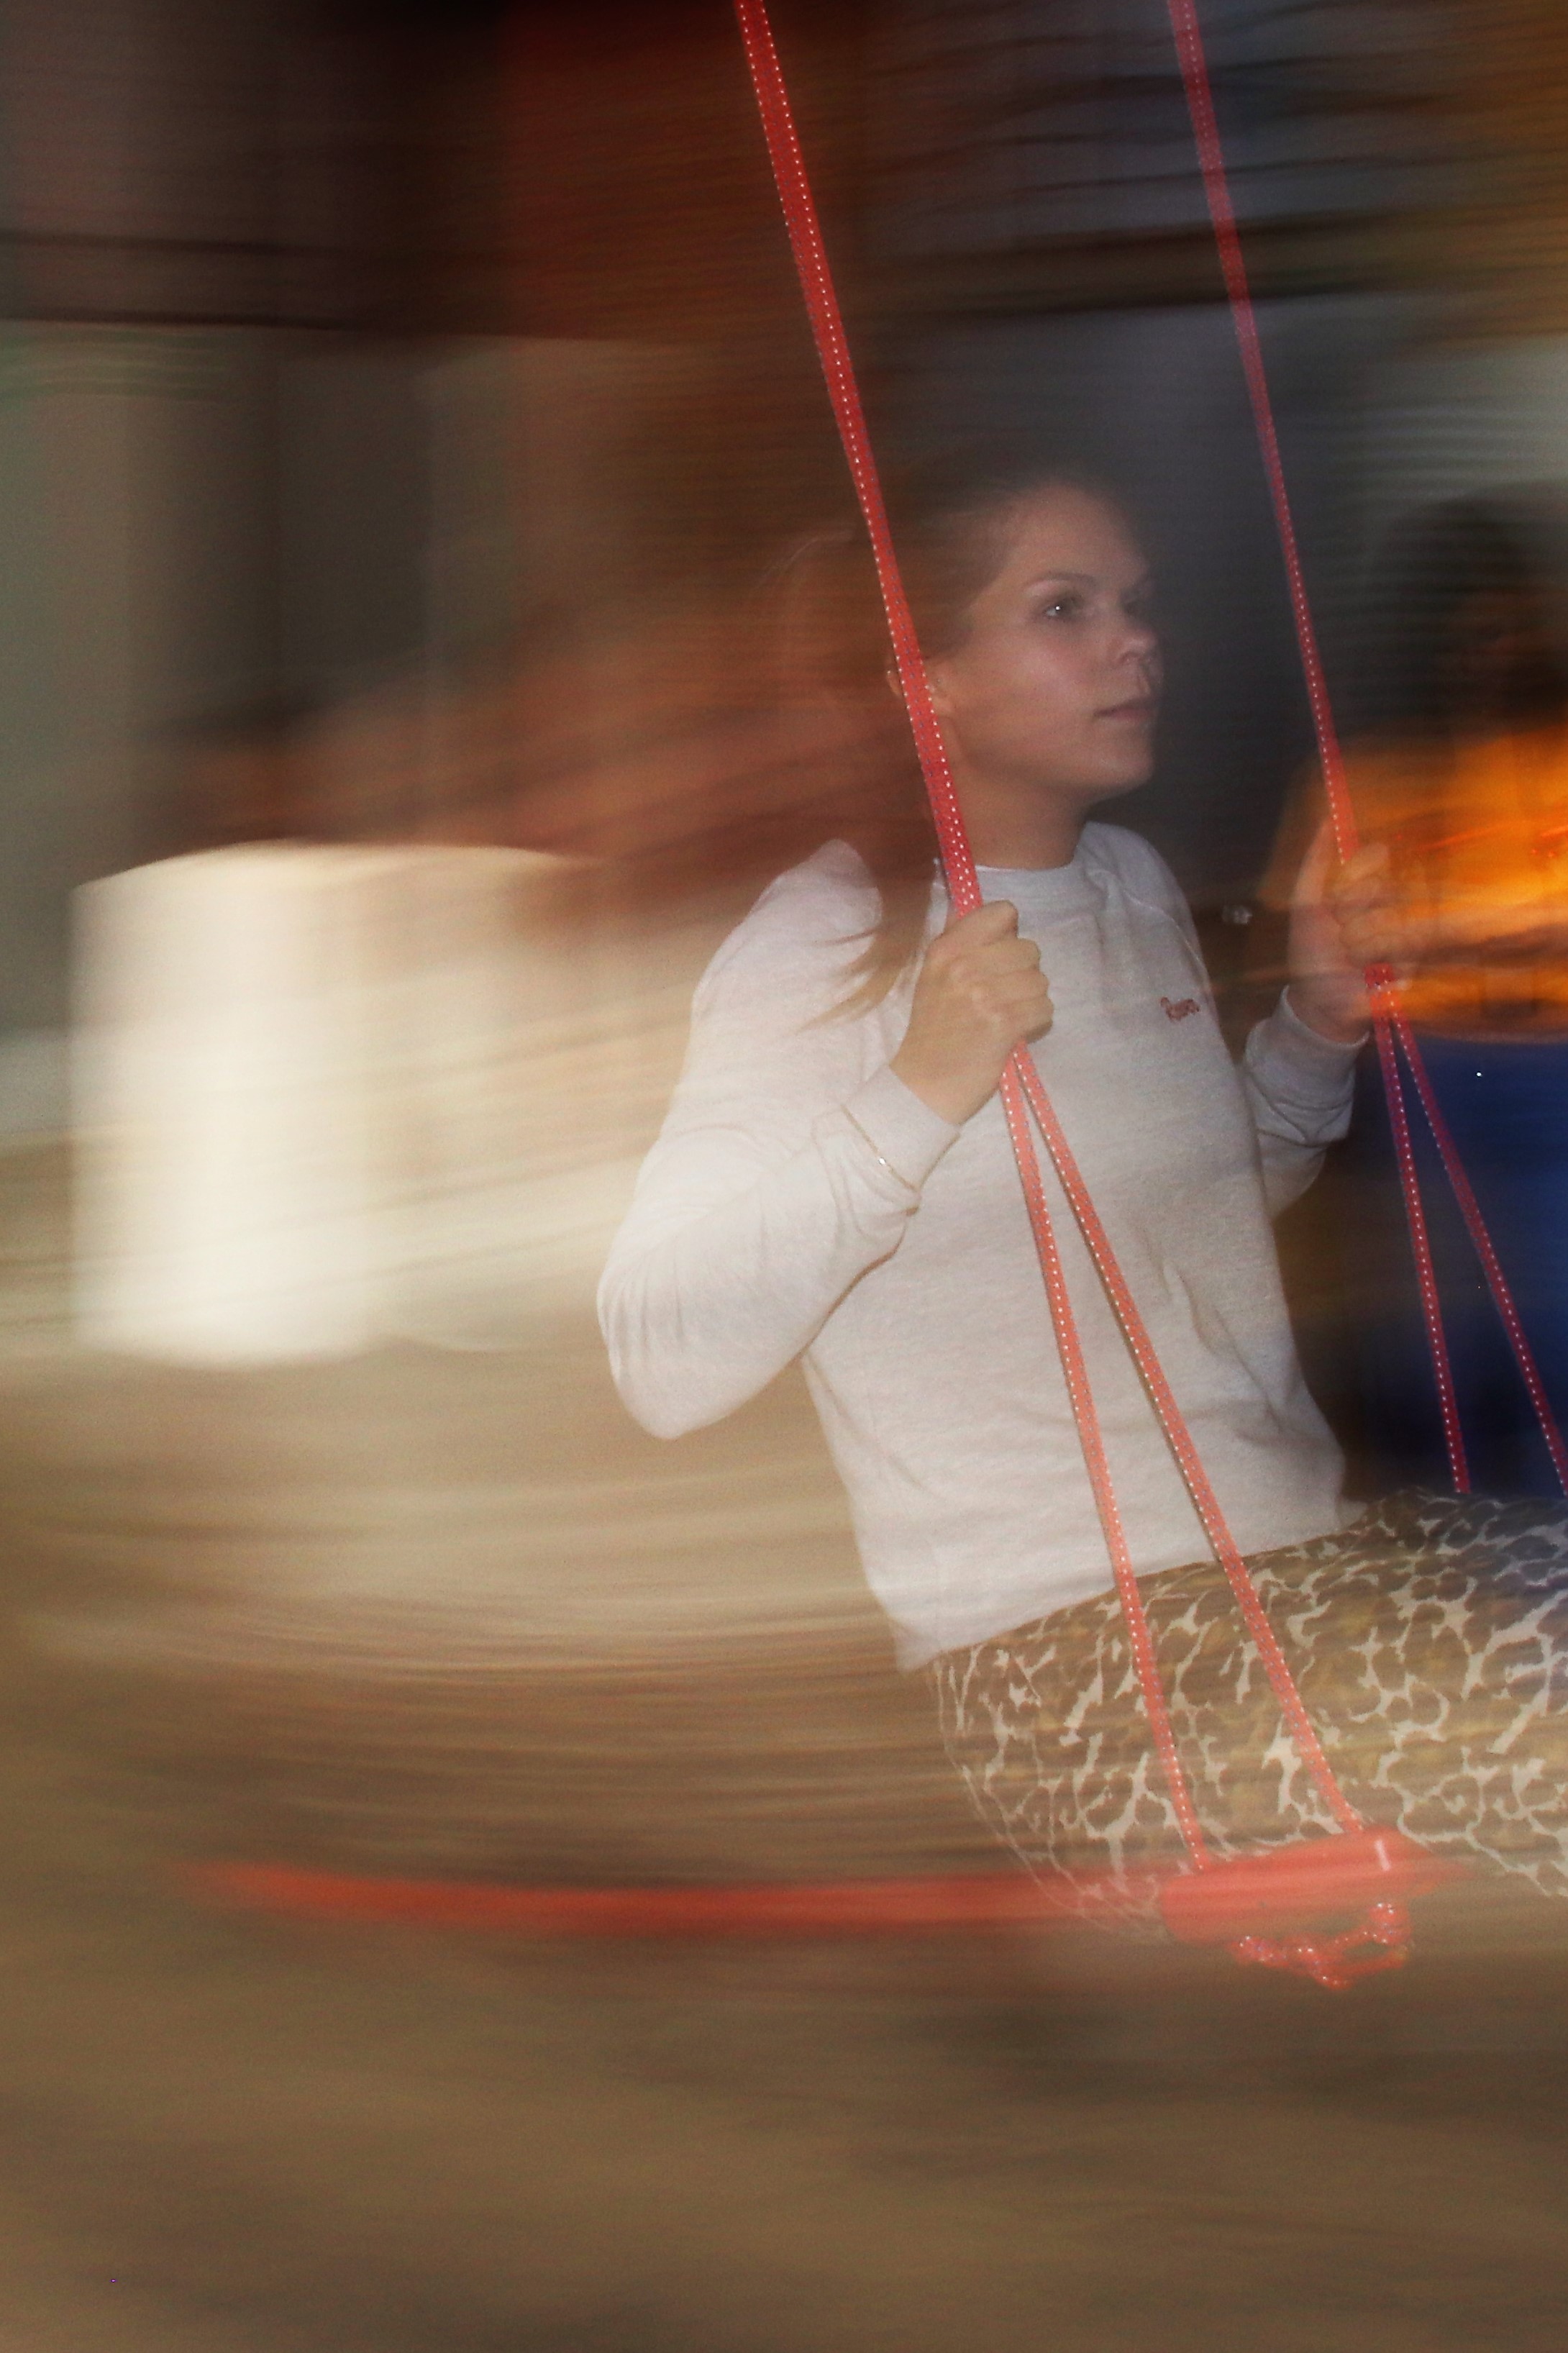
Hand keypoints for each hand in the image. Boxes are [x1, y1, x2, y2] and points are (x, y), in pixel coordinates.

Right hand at [890, 900, 1052, 1124]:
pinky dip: (1035, 1023)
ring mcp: (984, 995)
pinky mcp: (1004, 1023)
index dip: (1009, 934)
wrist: (925, 1084)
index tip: (998, 956)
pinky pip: (1044, 1008)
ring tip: (1008, 1015)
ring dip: (1031, 1001)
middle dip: (1023, 974)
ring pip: (1040, 980)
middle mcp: (963, 966)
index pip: (1003, 912)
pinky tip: (1015, 1032)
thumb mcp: (933, 975)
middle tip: (1003, 995)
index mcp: (946, 949)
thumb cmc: (934, 1030)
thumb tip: (988, 909)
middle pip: (1029, 949)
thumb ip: (958, 938)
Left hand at [1284, 822, 1391, 1043]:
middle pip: (1385, 880)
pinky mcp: (1418, 954)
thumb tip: (1327, 818)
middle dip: (1352, 907)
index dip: (1357, 870)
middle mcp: (1393, 899)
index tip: (1336, 893)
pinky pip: (1406, 938)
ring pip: (1393, 910)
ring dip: (1361, 936)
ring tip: (1349, 952)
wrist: (1317, 998)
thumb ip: (1316, 861)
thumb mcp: (1305, 903)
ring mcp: (1409, 925)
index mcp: (1368, 882)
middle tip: (1340, 928)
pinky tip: (1366, 965)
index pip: (1379, 853)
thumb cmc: (1311, 951)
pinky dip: (1376, 951)